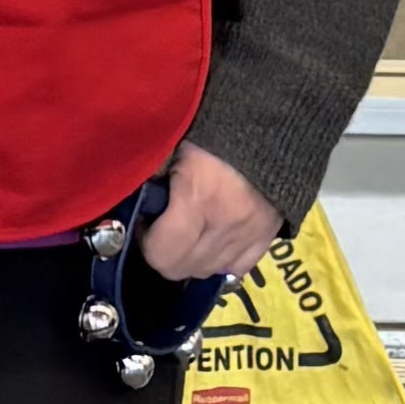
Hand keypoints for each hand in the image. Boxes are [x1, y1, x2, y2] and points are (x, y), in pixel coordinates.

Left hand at [139, 141, 280, 281]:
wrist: (270, 131)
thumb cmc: (213, 132)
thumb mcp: (174, 145)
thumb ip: (153, 172)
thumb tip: (134, 195)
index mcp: (196, 200)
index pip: (162, 253)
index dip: (146, 243)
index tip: (143, 223)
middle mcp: (223, 228)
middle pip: (183, 269)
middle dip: (165, 253)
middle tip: (160, 227)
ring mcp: (248, 239)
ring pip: (209, 273)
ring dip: (191, 259)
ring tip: (186, 231)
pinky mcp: (267, 241)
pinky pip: (237, 270)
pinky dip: (219, 261)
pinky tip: (210, 239)